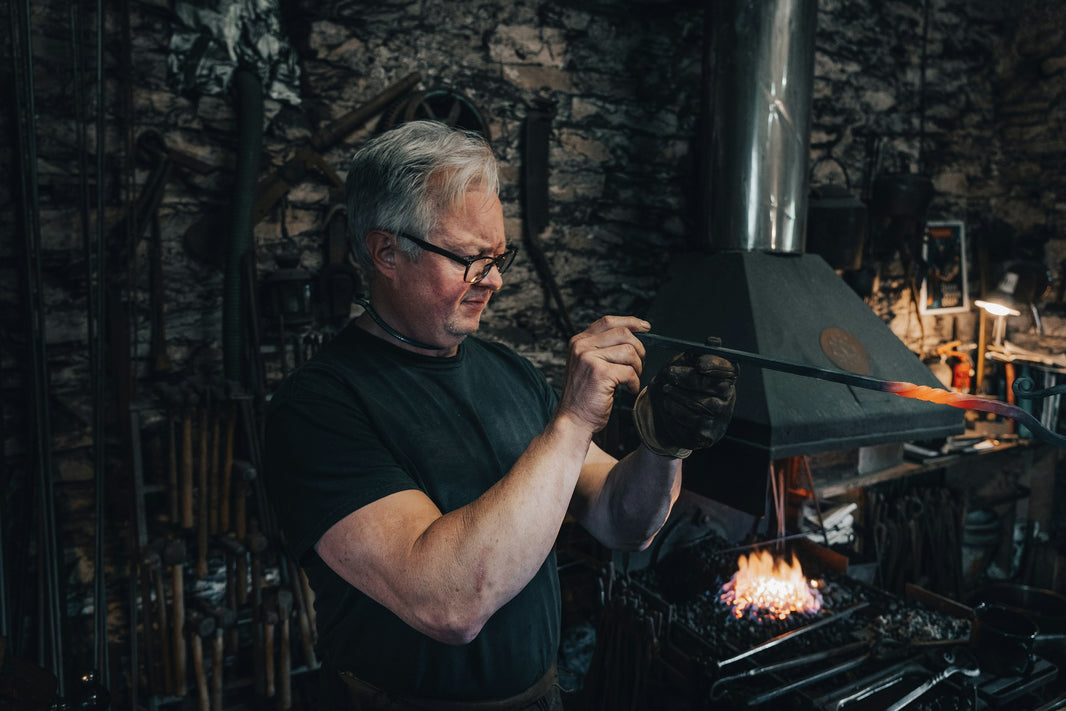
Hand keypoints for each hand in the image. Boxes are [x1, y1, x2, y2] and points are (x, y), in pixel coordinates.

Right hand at [556, 316, 649, 433]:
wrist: (573, 420)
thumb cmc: (583, 397)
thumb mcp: (587, 365)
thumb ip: (601, 349)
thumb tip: (631, 337)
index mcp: (579, 342)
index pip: (608, 321)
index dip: (630, 322)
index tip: (645, 327)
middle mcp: (582, 347)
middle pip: (623, 334)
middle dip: (639, 349)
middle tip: (639, 364)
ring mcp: (589, 359)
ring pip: (629, 352)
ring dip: (637, 367)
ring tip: (632, 379)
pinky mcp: (600, 373)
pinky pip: (630, 371)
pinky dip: (634, 382)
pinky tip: (629, 389)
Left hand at [633, 338, 736, 457]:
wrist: (663, 413)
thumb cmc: (678, 384)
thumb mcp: (684, 365)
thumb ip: (698, 353)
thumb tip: (713, 342)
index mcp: (726, 377)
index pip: (730, 370)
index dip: (717, 366)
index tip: (699, 364)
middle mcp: (729, 398)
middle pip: (718, 388)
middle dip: (690, 379)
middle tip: (669, 374)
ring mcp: (720, 418)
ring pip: (704, 406)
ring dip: (680, 396)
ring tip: (666, 389)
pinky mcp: (708, 435)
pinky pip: (694, 424)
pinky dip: (677, 412)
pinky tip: (668, 405)